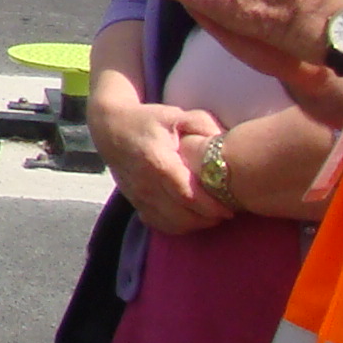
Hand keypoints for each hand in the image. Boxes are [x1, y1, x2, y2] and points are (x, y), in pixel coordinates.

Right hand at [90, 93, 232, 233]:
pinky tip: (191, 216)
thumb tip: (226, 143)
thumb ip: (204, 126)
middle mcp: (145, 184)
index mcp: (157, 162)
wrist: (111, 129)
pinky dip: (179, 226)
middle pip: (182, 215)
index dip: (211, 206)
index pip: (187, 194)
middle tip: (228, 210)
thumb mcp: (176, 115)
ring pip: (172, 224)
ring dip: (196, 224)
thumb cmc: (148, 121)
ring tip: (212, 214)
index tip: (232, 206)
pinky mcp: (136, 203)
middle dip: (209, 218)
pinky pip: (160, 224)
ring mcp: (138, 196)